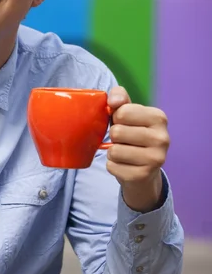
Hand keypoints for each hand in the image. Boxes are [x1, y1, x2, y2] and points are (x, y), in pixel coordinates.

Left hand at [106, 86, 168, 211]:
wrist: (144, 170)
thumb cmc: (132, 134)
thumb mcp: (128, 112)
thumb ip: (119, 98)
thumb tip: (113, 100)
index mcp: (159, 118)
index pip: (122, 112)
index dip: (116, 118)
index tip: (125, 123)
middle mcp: (162, 138)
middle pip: (117, 132)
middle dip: (113, 137)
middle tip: (124, 140)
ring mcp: (156, 159)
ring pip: (113, 151)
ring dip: (112, 152)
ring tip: (124, 152)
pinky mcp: (144, 175)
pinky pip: (112, 166)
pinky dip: (112, 165)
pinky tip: (124, 165)